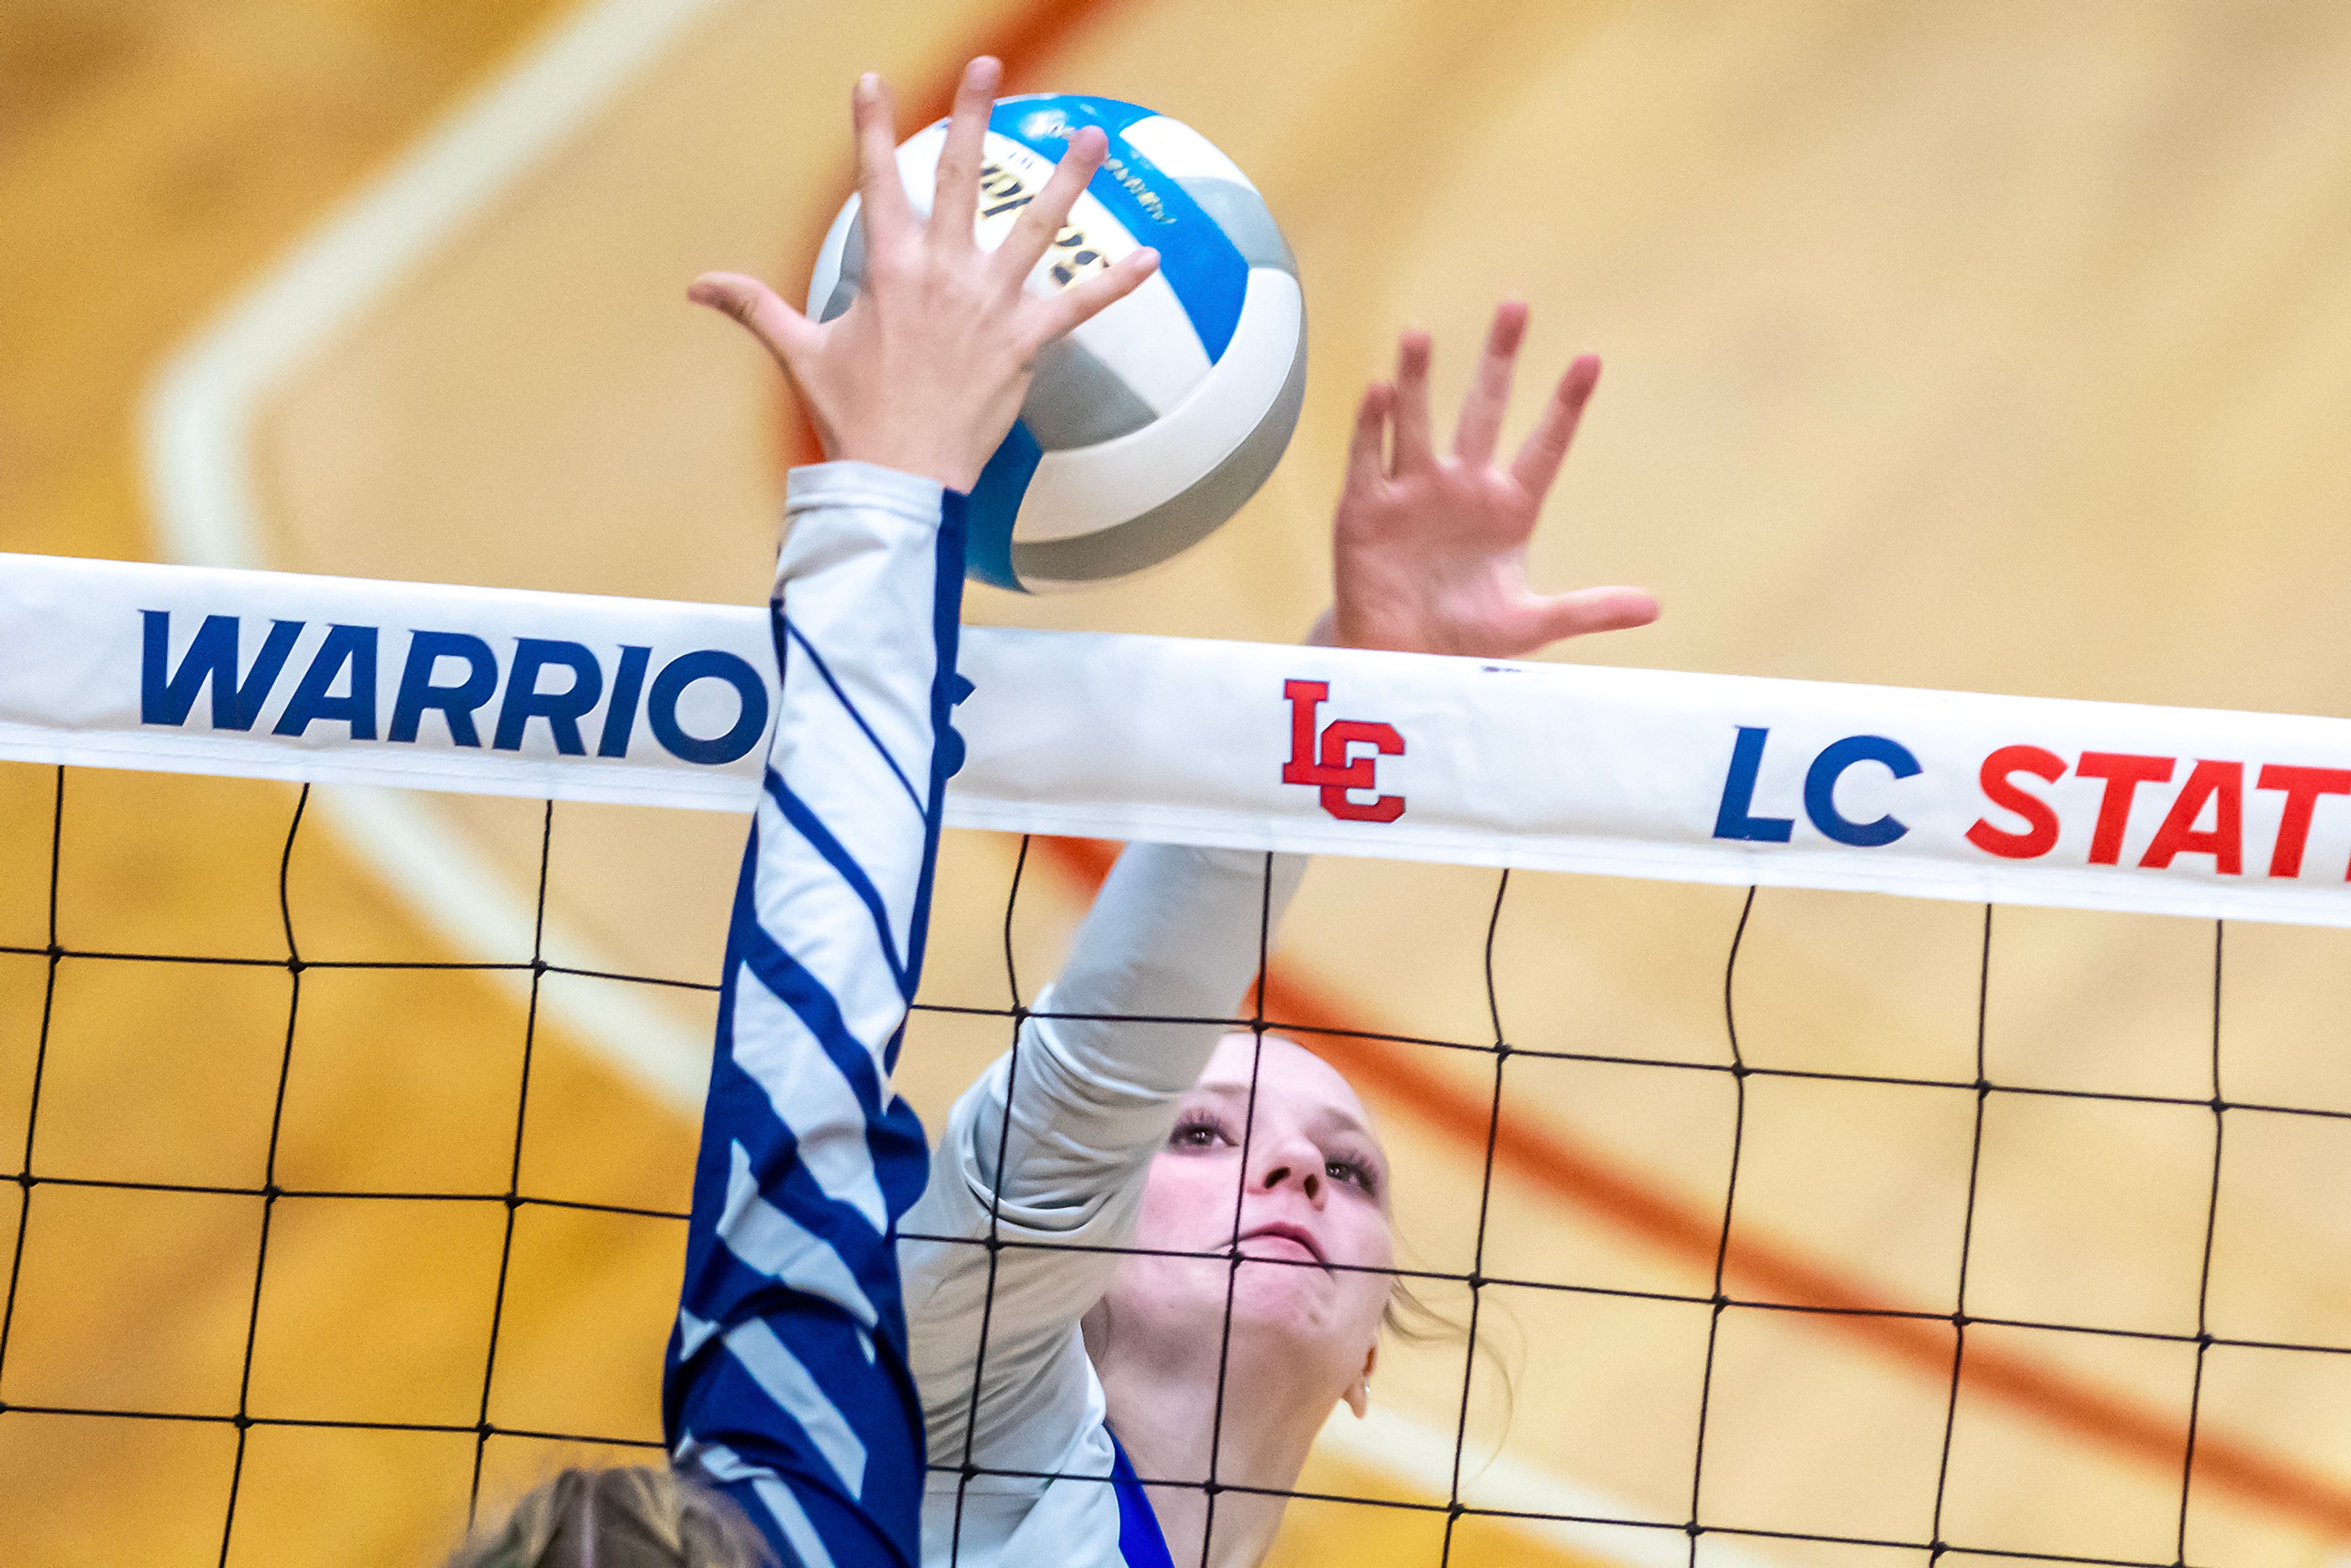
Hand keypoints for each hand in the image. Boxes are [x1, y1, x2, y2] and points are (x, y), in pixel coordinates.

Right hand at [687, 57, 1159, 491]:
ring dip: (1067, 180)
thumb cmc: (852, 418)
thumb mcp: (799, 355)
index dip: (871, 126)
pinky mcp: (1026, 344)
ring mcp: (989, 305)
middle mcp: (941, 273)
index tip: (874, 79)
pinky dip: (1117, 282)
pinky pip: (1081, 306)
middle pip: (959, 178)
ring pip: (1036, 227)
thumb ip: (754, 308)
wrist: (900, 476)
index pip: (874, 180)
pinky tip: (1152, 257)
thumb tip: (694, 285)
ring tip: (1092, 137)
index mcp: (887, 268)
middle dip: (972, 115)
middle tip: (988, 65)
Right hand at [1315, 301, 1657, 656]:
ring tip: (1421, 334)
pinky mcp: (1366, 509)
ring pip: (1418, 422)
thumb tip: (1654, 607)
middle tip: (1516, 305)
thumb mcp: (1530, 623)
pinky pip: (1369, 458)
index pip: (1544, 446)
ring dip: (1419, 379)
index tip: (1591, 359)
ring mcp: (1412, 492)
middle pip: (1483, 409)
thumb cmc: (1465, 634)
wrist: (1401, 659)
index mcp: (1508, 507)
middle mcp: (1462, 486)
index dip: (1566, 405)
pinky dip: (1371, 426)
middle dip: (1499, 359)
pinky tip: (1377, 390)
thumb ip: (1588, 609)